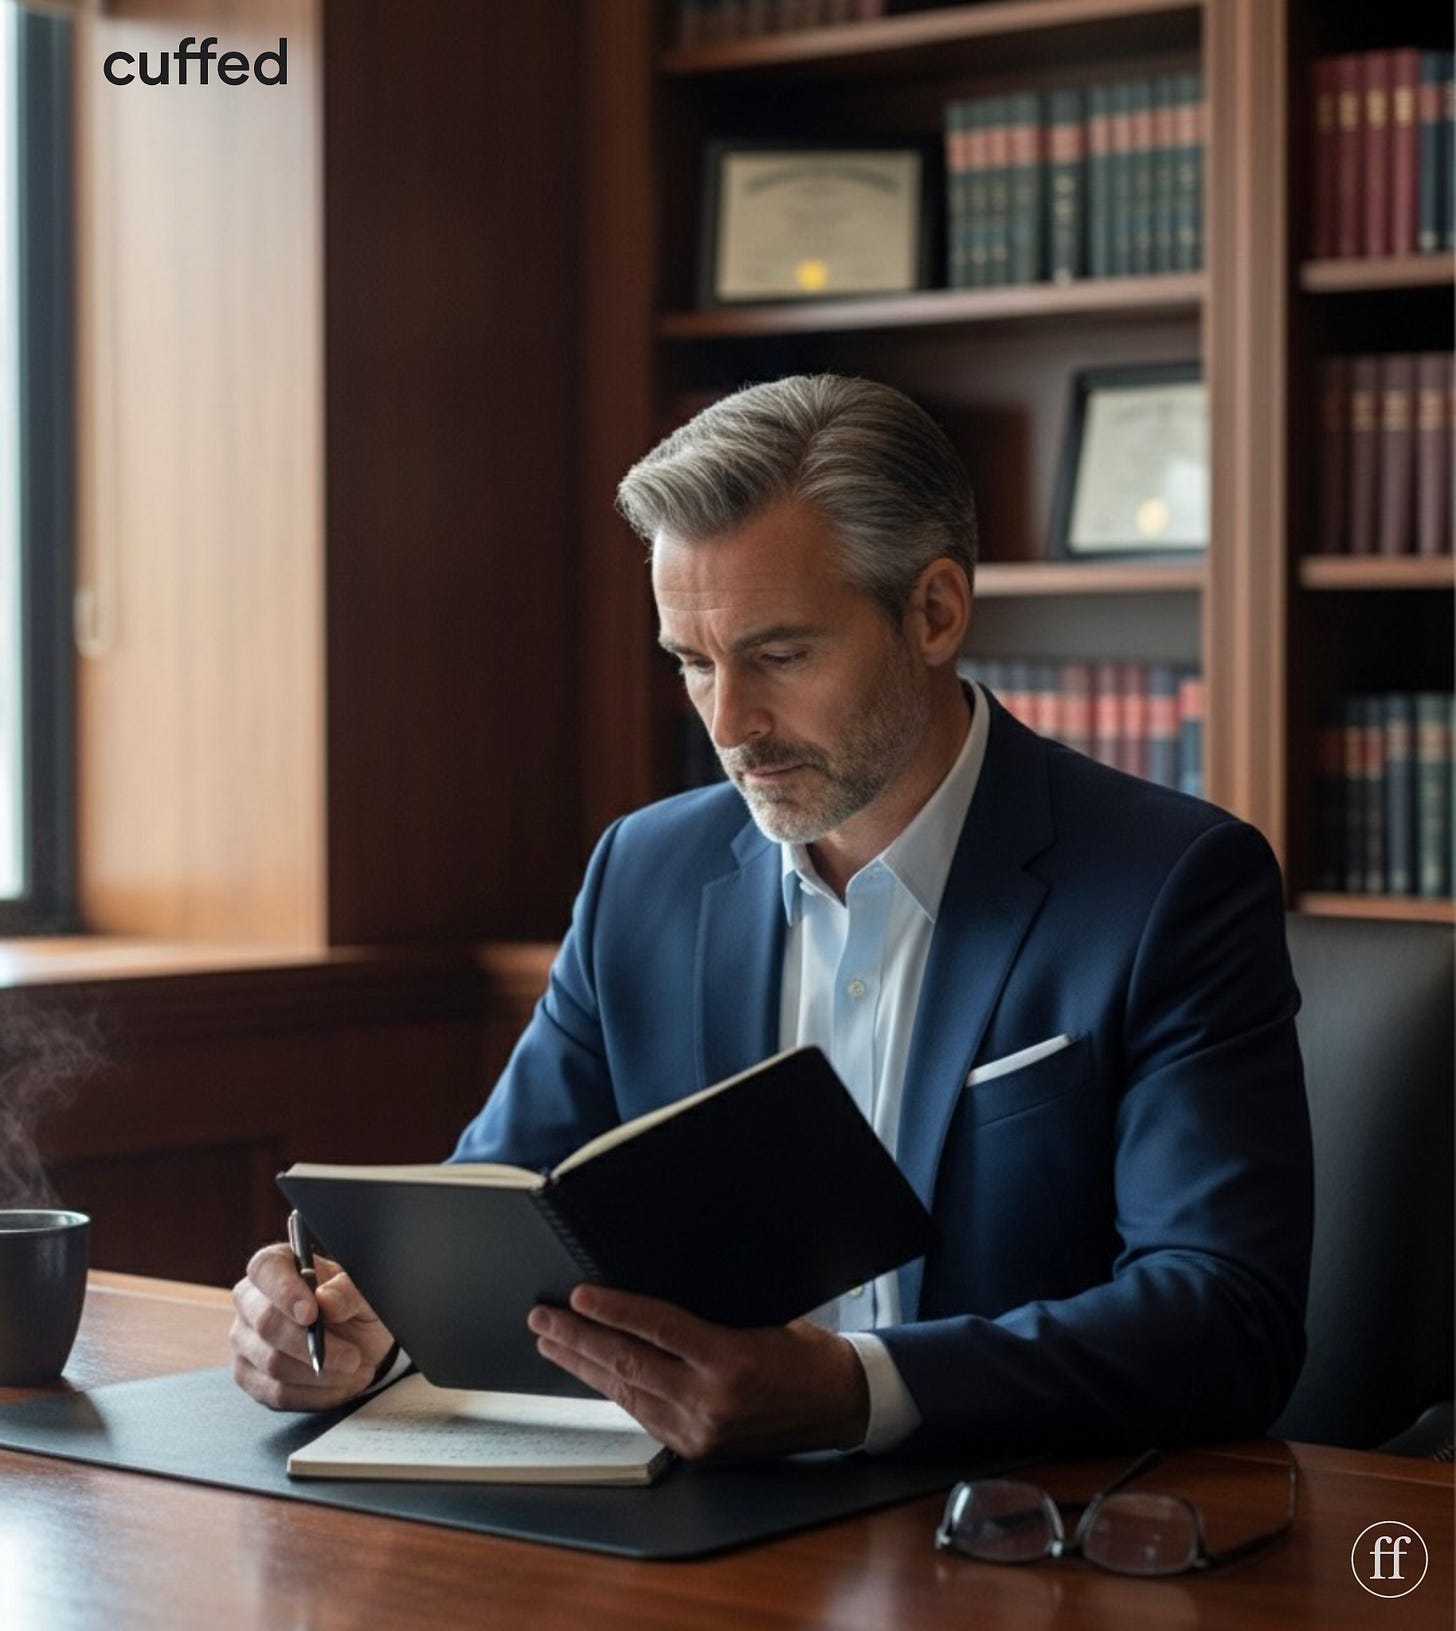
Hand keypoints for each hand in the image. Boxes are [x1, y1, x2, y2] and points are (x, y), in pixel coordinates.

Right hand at [230, 1241, 396, 1410]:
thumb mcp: (365, 1294)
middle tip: (352, 1357)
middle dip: (311, 1344)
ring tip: (357, 1370)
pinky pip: (276, 1392)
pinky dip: (315, 1394)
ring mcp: (245, 1340)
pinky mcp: (249, 1376)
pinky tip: (341, 1386)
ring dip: (320, 1374)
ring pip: (272, 1363)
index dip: (286, 1292)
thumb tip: (327, 1300)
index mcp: (276, 1266)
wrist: (358, 1343)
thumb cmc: (354, 1308)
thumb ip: (349, 1292)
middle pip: (266, 1323)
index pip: (266, 1270)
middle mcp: (251, 1301)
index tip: (312, 1313)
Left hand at [527, 1286, 869, 1461]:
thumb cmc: (807, 1353)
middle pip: (629, 1364)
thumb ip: (707, 1318)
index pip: (657, 1329)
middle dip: (577, 1340)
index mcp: (730, 1361)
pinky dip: (615, 1391)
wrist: (841, 1406)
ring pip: (627, 1393)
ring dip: (584, 1367)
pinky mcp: (698, 1450)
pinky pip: (644, 1415)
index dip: (612, 1311)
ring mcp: (701, 1431)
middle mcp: (710, 1401)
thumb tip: (649, 1302)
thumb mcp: (762, 1318)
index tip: (577, 1296)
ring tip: (552, 1344)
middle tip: (542, 1319)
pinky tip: (593, 1374)